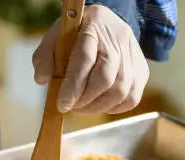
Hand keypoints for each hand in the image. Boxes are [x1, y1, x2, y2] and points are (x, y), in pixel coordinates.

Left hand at [32, 5, 149, 113]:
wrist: (105, 25)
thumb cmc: (75, 35)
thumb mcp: (54, 38)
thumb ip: (44, 57)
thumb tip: (42, 80)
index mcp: (93, 25)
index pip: (85, 59)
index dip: (73, 86)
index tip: (62, 104)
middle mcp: (118, 38)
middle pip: (106, 78)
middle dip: (85, 100)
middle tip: (70, 106)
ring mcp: (133, 54)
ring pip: (121, 91)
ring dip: (98, 107)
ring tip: (82, 107)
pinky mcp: (142, 70)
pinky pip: (132, 98)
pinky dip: (113, 108)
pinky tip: (99, 104)